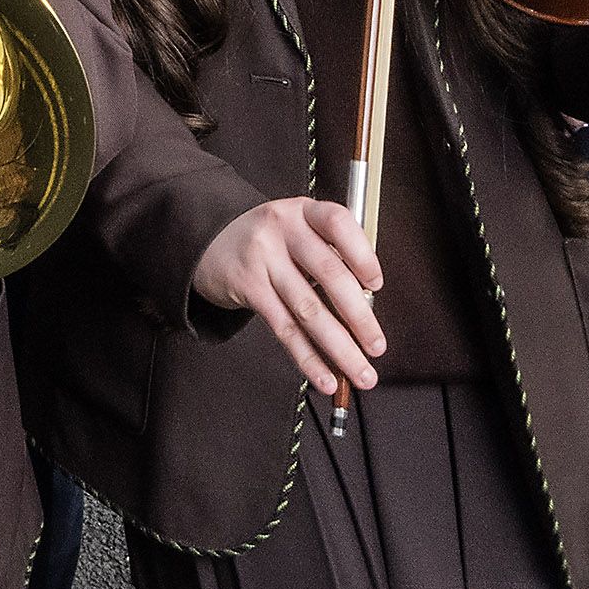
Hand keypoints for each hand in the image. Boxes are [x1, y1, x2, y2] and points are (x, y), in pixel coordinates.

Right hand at [193, 196, 385, 396]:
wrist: (211, 240)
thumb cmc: (270, 240)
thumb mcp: (299, 228)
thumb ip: (331, 255)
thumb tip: (366, 308)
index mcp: (304, 211)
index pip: (338, 224)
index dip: (362, 254)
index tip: (376, 286)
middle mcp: (283, 230)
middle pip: (328, 274)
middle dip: (359, 317)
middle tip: (376, 345)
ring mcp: (262, 258)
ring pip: (308, 310)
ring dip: (340, 348)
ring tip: (361, 372)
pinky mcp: (248, 287)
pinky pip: (284, 329)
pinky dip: (308, 358)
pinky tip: (325, 377)